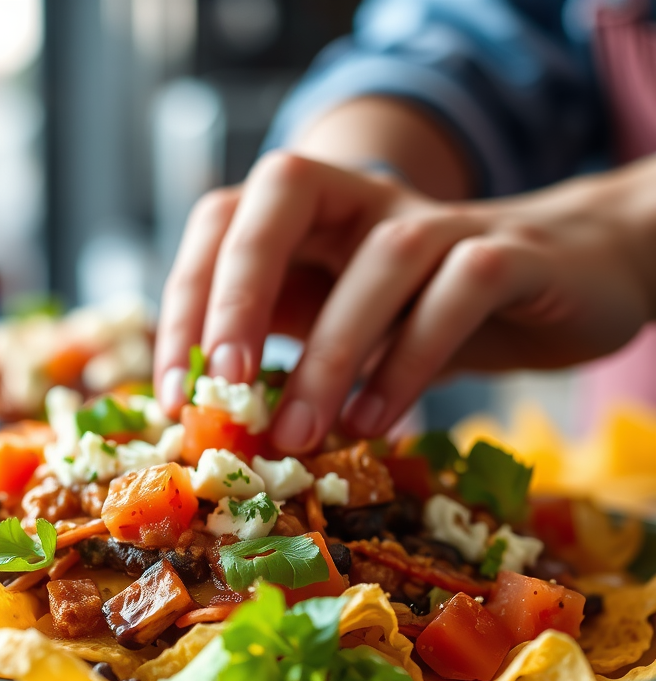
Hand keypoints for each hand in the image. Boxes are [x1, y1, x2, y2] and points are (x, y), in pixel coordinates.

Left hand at [154, 151, 655, 452]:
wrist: (562, 281)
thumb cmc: (425, 317)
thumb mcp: (337, 331)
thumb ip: (281, 355)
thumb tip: (202, 420)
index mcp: (310, 216)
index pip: (223, 222)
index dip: (187, 299)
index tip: (173, 393)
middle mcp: (366, 200)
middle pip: (285, 191)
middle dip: (239, 289)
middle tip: (222, 383)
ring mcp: (442, 220)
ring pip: (383, 256)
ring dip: (331, 354)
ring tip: (299, 435)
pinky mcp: (512, 254)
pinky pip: (462, 290)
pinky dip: (411, 359)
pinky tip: (376, 421)